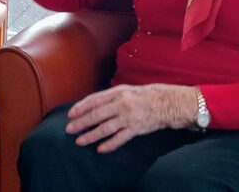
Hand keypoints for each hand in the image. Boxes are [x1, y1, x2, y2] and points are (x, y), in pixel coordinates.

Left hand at [65, 84, 197, 152]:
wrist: (169, 103)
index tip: (70, 114)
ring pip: (105, 128)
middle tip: (69, 129)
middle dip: (81, 122)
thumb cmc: (146, 95)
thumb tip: (94, 104)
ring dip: (91, 135)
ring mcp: (128, 117)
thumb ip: (111, 97)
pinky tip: (100, 149)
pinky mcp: (136, 129)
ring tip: (79, 141)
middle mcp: (121, 104)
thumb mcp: (127, 90)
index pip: (94, 100)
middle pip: (96, 115)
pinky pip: (120, 138)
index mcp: (117, 92)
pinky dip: (109, 145)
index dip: (81, 107)